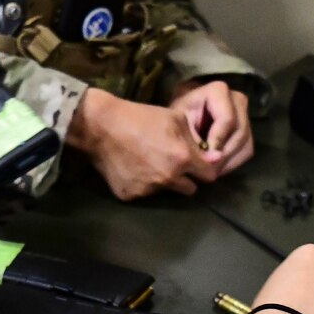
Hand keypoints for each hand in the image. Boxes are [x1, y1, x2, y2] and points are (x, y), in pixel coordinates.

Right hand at [64, 87, 217, 200]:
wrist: (100, 126)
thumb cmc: (140, 117)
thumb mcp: (175, 118)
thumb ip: (196, 140)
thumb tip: (213, 156)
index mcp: (183, 158)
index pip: (210, 176)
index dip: (206, 169)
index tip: (199, 164)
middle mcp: (169, 179)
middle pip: (191, 189)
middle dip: (188, 179)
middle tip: (176, 165)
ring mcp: (148, 190)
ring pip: (168, 192)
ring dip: (165, 182)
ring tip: (151, 164)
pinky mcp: (130, 196)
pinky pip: (144, 194)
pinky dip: (142, 185)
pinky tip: (134, 169)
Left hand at [171, 79, 254, 176]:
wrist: (183, 113)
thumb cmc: (177, 115)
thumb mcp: (179, 124)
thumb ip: (194, 140)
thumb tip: (213, 160)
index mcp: (219, 91)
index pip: (227, 119)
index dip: (217, 140)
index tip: (204, 157)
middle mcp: (237, 99)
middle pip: (240, 133)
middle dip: (224, 155)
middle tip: (207, 170)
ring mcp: (245, 114)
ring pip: (245, 144)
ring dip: (228, 161)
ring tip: (209, 172)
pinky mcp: (248, 129)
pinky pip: (246, 151)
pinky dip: (232, 163)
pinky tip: (216, 169)